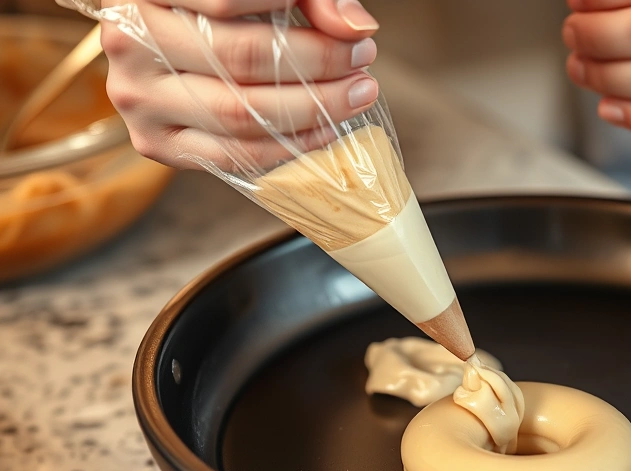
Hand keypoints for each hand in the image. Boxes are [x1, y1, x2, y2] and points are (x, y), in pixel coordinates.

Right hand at [98, 0, 380, 168]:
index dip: (301, 20)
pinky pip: (230, 157)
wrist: (173, 34)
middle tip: (363, 64)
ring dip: (311, 111)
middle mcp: (129, 39)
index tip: (356, 35)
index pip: (227, 1)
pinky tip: (325, 131)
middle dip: (318, 65)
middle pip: (240, 59)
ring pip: (238, 114)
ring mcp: (136, 96)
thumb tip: (356, 29)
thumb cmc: (218, 1)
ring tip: (354, 96)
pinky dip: (286, 147)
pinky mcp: (154, 141)